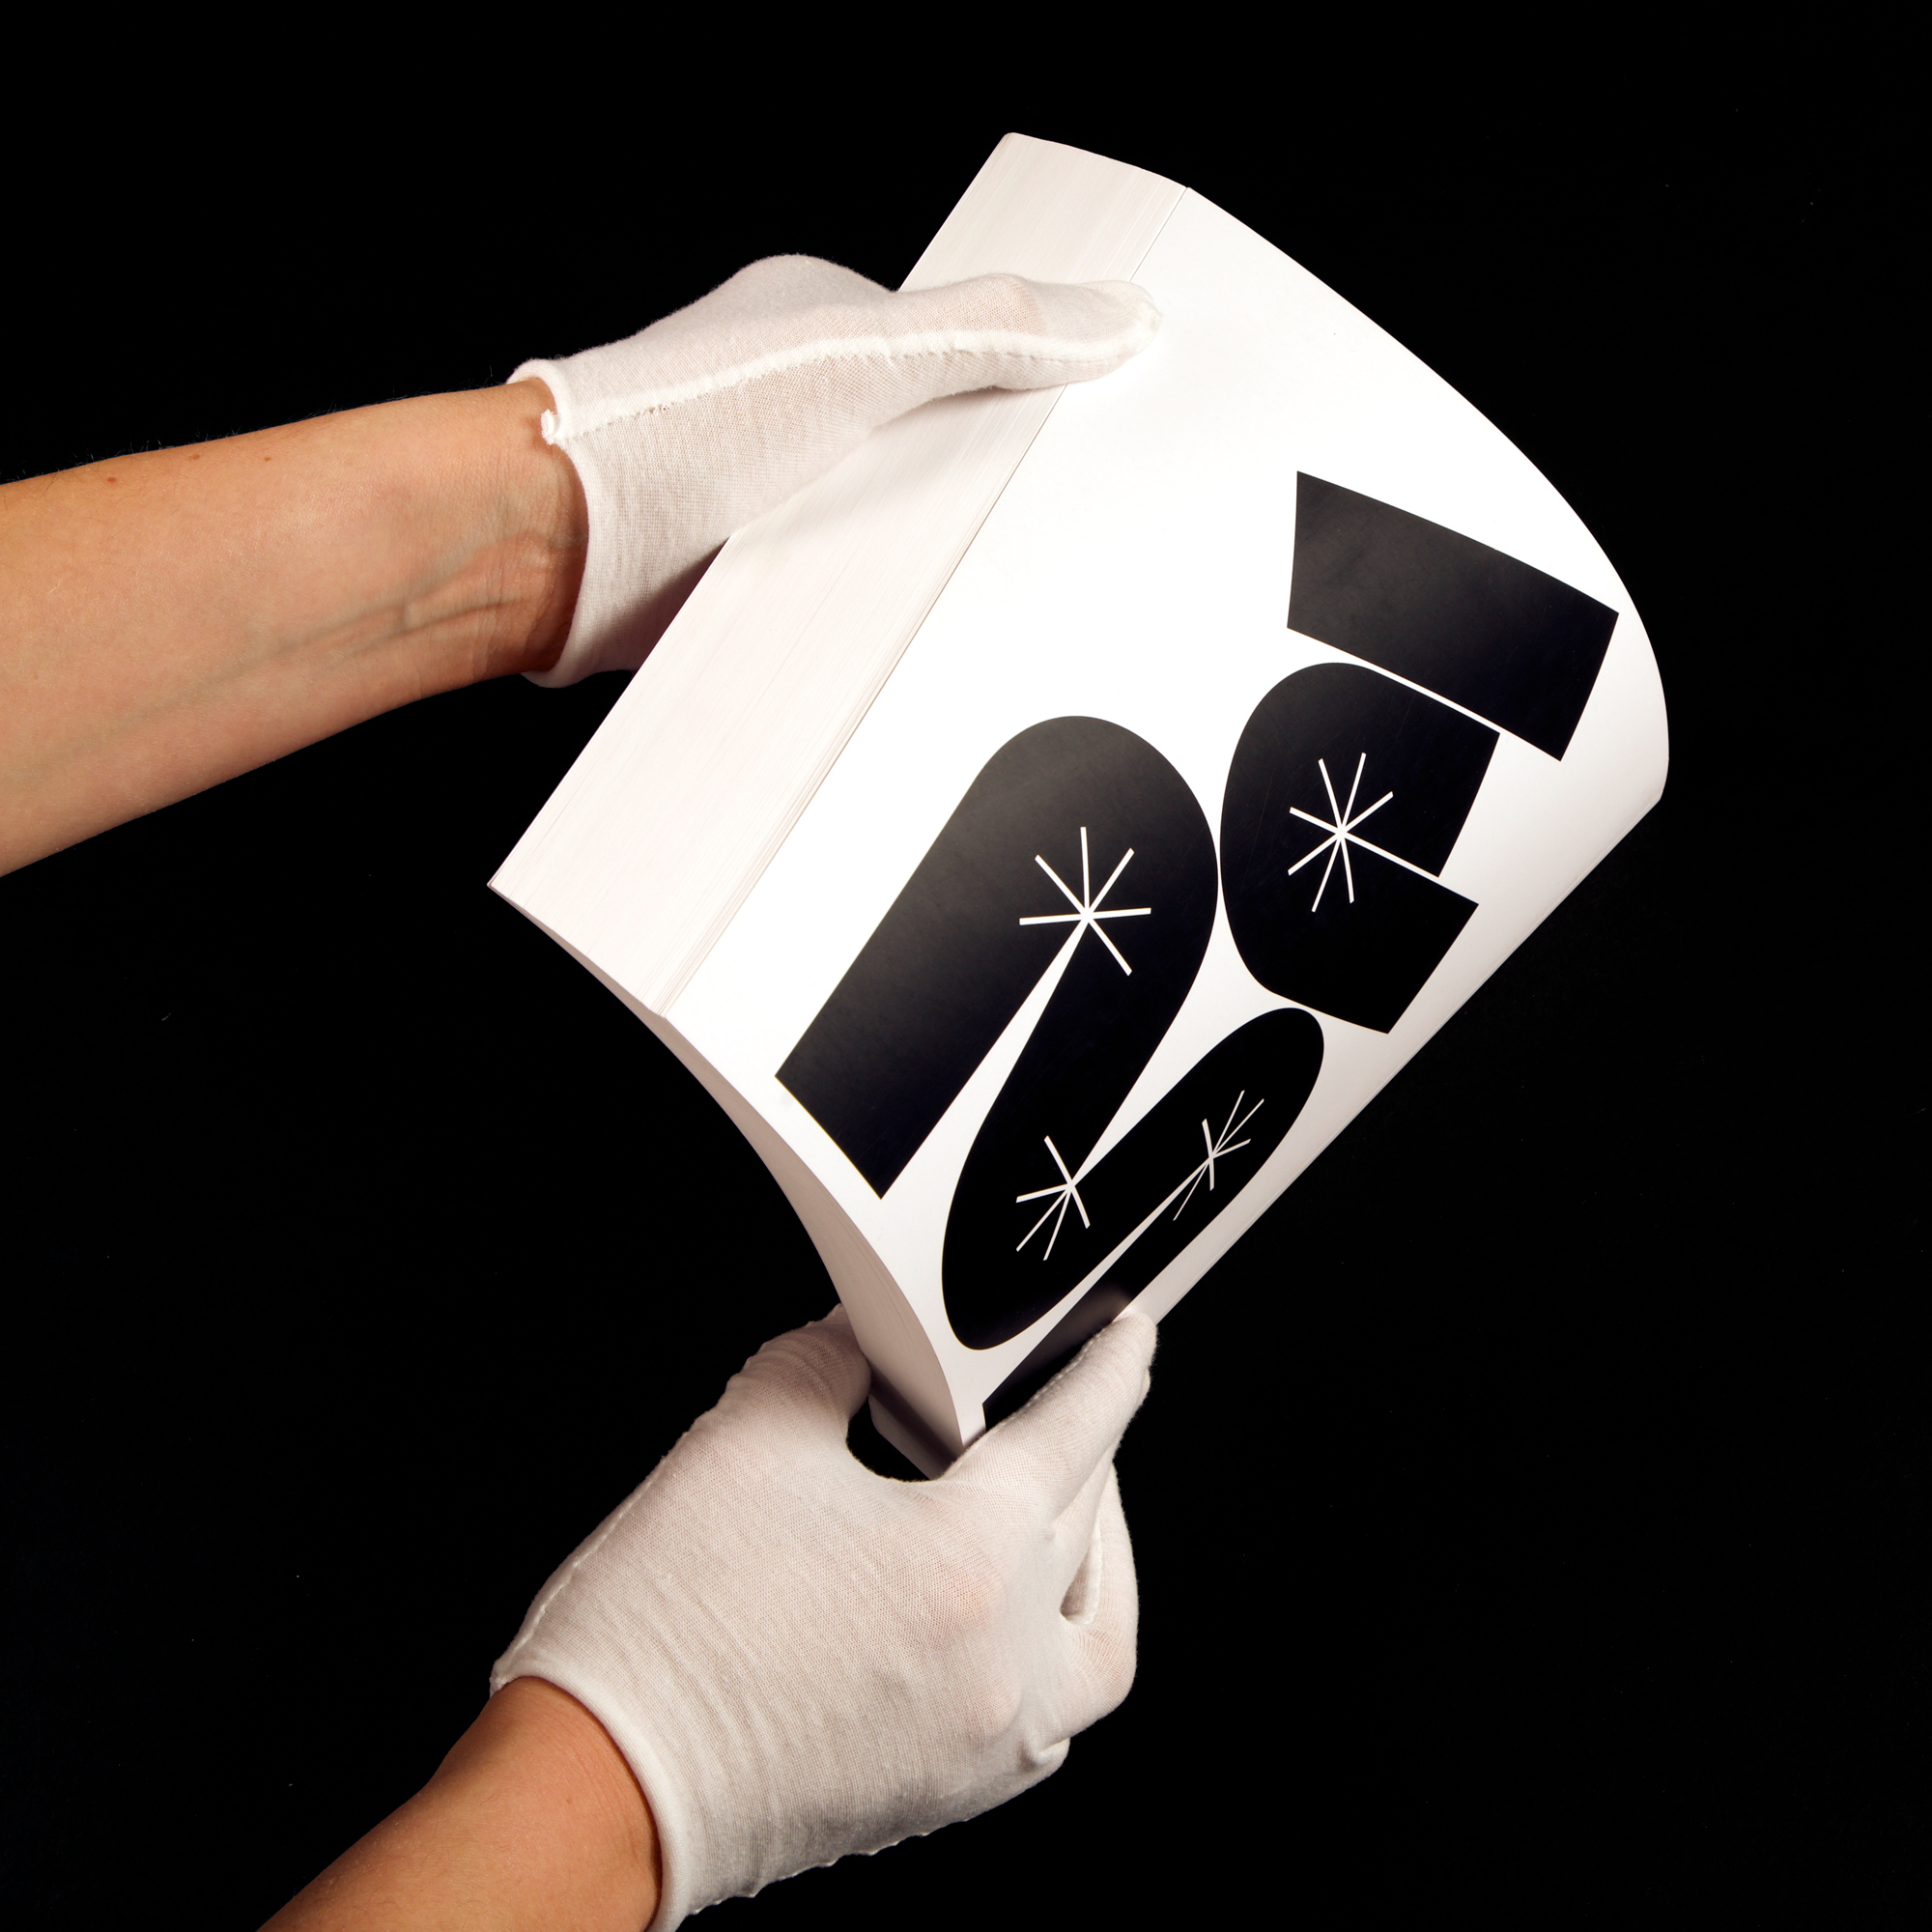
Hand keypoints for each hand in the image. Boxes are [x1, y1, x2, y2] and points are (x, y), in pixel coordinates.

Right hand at [493, 1306, 1156, 1927]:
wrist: (597, 1787)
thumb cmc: (661, 1639)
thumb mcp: (744, 1439)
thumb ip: (826, 1365)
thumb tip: (859, 1346)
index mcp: (968, 1567)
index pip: (1072, 1441)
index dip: (1107, 1374)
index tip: (1129, 1343)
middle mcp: (998, 1666)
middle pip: (1092, 1536)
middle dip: (1092, 1458)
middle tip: (1065, 1408)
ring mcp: (978, 1744)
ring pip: (1097, 1648)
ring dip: (1097, 1570)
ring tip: (1064, 1516)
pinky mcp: (939, 1793)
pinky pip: (1045, 1716)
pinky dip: (1047, 1649)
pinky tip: (1002, 1615)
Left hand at [514, 258, 1159, 682]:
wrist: (551, 554)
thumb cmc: (668, 435)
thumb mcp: (858, 361)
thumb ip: (989, 336)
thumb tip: (1114, 312)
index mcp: (827, 322)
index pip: (967, 341)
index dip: (1042, 380)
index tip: (1107, 417)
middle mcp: (803, 404)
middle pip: (942, 443)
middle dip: (992, 483)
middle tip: (1047, 513)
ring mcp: (779, 489)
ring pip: (898, 524)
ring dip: (932, 554)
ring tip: (975, 571)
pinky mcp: (761, 570)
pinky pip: (851, 587)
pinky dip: (881, 605)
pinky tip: (905, 616)